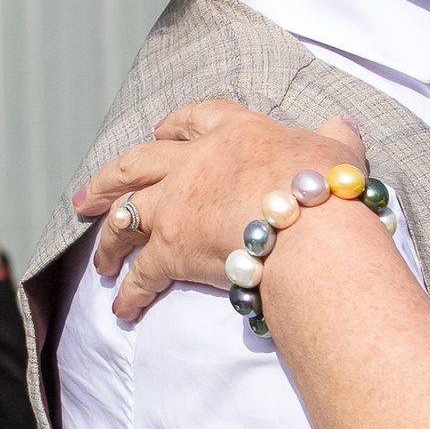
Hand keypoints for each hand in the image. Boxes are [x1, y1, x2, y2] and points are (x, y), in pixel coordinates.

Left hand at [78, 104, 365, 323]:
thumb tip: (341, 125)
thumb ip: (334, 141)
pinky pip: (141, 275)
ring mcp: (177, 205)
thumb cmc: (328, 194)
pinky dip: (129, 293)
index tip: (159, 131)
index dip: (175, 125)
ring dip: (108, 240)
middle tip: (88, 196)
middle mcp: (196, 163)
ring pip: (125, 217)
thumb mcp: (338, 157)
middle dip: (110, 179)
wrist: (311, 233)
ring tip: (99, 260)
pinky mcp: (170, 250)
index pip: (196, 119)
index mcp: (235, 134)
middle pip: (137, 163)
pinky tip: (121, 310)